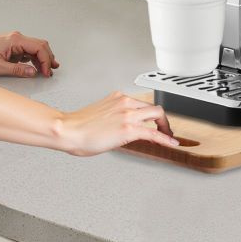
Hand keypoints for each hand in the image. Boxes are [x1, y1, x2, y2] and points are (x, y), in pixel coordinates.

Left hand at [0, 31, 59, 77]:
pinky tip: (34, 67)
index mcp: (16, 40)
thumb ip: (17, 70)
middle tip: (51, 71)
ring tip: (46, 70)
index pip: (39, 47)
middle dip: (48, 58)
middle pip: (40, 45)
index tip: (46, 72)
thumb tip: (33, 72)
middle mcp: (17, 38)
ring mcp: (14, 41)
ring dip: (42, 58)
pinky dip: (34, 58)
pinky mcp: (11, 46)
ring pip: (35, 47)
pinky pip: (27, 50)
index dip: (46, 60)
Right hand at [56, 91, 178, 155]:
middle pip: (153, 108)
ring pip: (157, 115)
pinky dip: (165, 138)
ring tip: (168, 137)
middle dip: (162, 120)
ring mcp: (128, 114)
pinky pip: (153, 133)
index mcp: (117, 98)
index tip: (155, 122)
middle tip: (165, 130)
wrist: (70, 130)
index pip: (141, 104)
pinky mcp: (129, 128)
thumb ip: (114, 116)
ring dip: (165, 127)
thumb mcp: (100, 114)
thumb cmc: (78, 126)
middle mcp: (125, 103)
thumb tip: (121, 127)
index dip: (151, 115)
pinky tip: (170, 143)